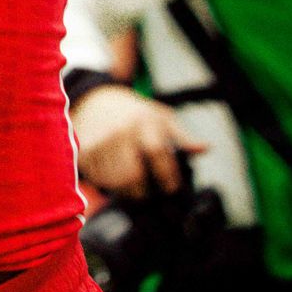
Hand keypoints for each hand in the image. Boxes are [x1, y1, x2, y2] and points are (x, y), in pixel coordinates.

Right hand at [71, 83, 205, 196]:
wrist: (95, 100)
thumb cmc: (133, 112)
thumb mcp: (160, 116)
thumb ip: (182, 136)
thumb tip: (206, 148)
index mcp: (143, 120)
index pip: (158, 154)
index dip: (167, 176)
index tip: (171, 187)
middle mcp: (121, 129)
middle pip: (134, 175)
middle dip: (143, 191)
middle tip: (147, 192)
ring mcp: (101, 139)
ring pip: (116, 182)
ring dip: (125, 190)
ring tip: (129, 183)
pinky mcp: (85, 149)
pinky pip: (99, 179)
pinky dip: (107, 184)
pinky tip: (112, 176)